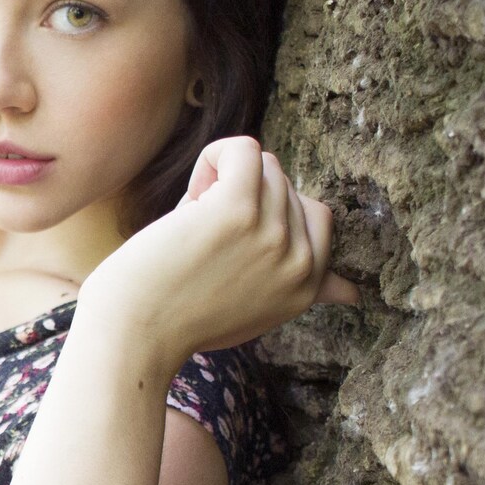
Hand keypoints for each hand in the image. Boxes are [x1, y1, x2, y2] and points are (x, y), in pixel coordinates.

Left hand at [78, 135, 360, 358]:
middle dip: (242, 196)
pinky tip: (192, 194)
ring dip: (221, 181)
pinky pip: (242, 149)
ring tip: (192, 224)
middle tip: (202, 239)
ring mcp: (272, 235)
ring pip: (264, 165)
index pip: (318, 216)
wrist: (134, 335)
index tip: (228, 249)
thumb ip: (304, 290)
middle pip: (286, 185)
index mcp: (307, 287)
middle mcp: (298, 263)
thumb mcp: (258, 310)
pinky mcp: (238, 210)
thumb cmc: (182, 318)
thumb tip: (351, 293)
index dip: (268, 215)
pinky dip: (215, 157)